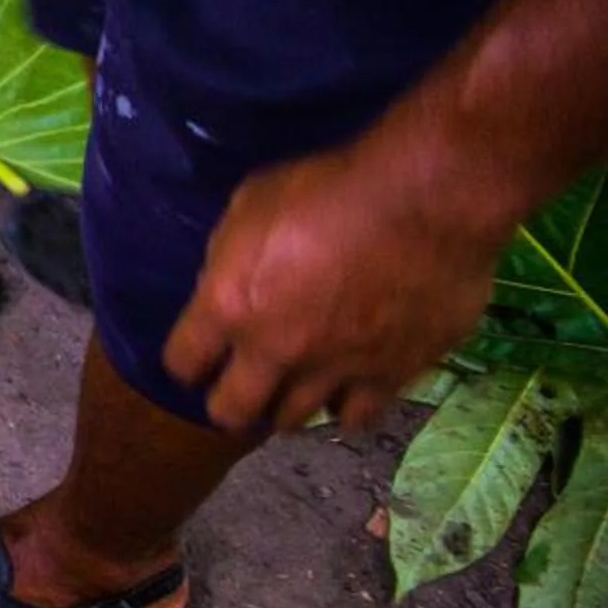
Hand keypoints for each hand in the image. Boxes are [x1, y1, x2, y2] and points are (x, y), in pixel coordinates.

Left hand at [162, 136, 507, 434]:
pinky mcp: (391, 378)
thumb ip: (230, 259)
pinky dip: (348, 405)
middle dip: (227, 402)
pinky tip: (349, 388)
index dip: (186, 361)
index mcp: (230, 306)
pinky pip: (358, 415)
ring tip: (293, 387)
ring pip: (294, 419)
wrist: (425, 202)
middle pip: (230, 410)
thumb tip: (227, 285)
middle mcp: (275, 351)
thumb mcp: (250, 204)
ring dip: (286, 404)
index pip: (182, 361)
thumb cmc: (329, 187)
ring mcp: (334, 372)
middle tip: (239, 387)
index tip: (197, 356)